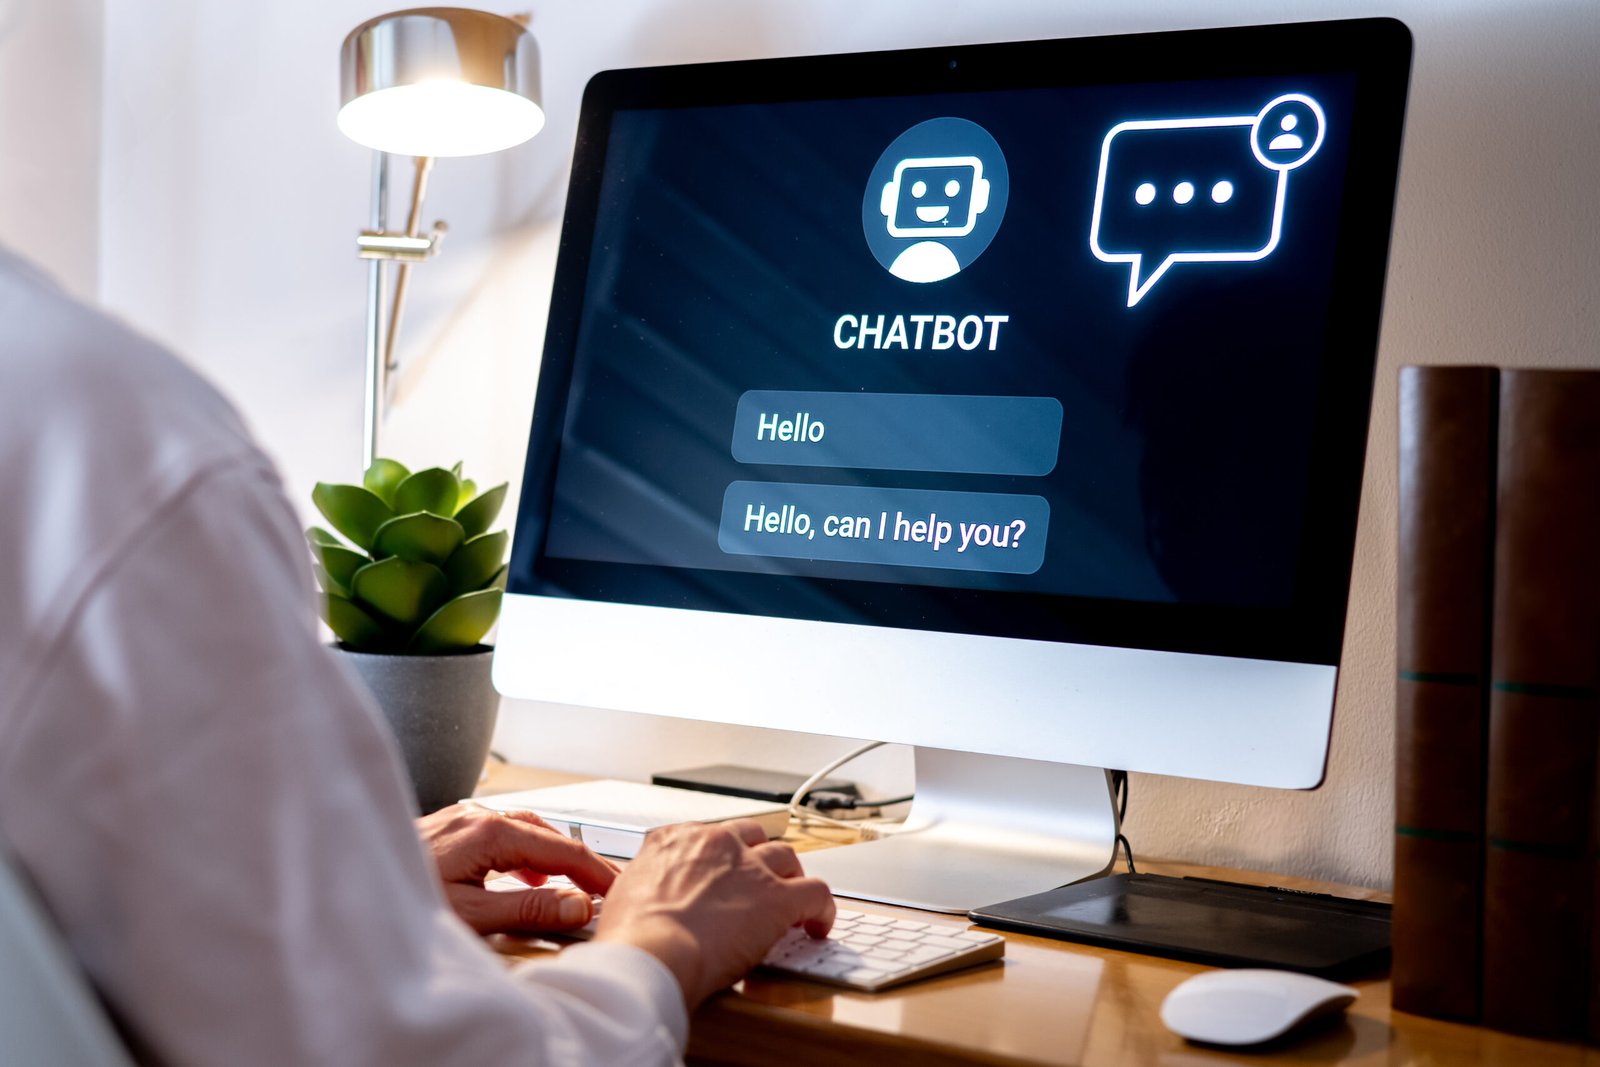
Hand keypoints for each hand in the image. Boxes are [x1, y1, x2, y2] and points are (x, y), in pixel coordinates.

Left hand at [416, 803, 618, 934]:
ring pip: (524, 829)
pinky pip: (501, 832)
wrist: (342, 885)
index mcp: (488, 832)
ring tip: (570, 883)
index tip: (617, 889)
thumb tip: (576, 905)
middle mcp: (476, 816)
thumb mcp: (471, 915)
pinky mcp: (447, 829)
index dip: (595, 871)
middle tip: (601, 888)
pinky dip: (525, 851)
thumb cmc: (397, 901)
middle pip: (547, 833)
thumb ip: (528, 908)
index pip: (562, 849)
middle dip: (578, 859)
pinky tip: (523, 873)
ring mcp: (460, 819)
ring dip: (551, 854)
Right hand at [592, 820, 834, 1008]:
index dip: (723, 856)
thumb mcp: (625, 890)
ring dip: (792, 878)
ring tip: (793, 903)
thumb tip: (648, 891)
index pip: (710, 834)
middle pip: (754, 838)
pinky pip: (817, 893)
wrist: (650, 952)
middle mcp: (717, 843)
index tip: (725, 874)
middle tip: (763, 882)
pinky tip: (818, 926)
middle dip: (761, 858)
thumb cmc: (632, 934)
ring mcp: (751, 868)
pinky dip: (823, 909)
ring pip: (788, 858)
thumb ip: (646, 880)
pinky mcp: (779, 899)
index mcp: (677, 839)